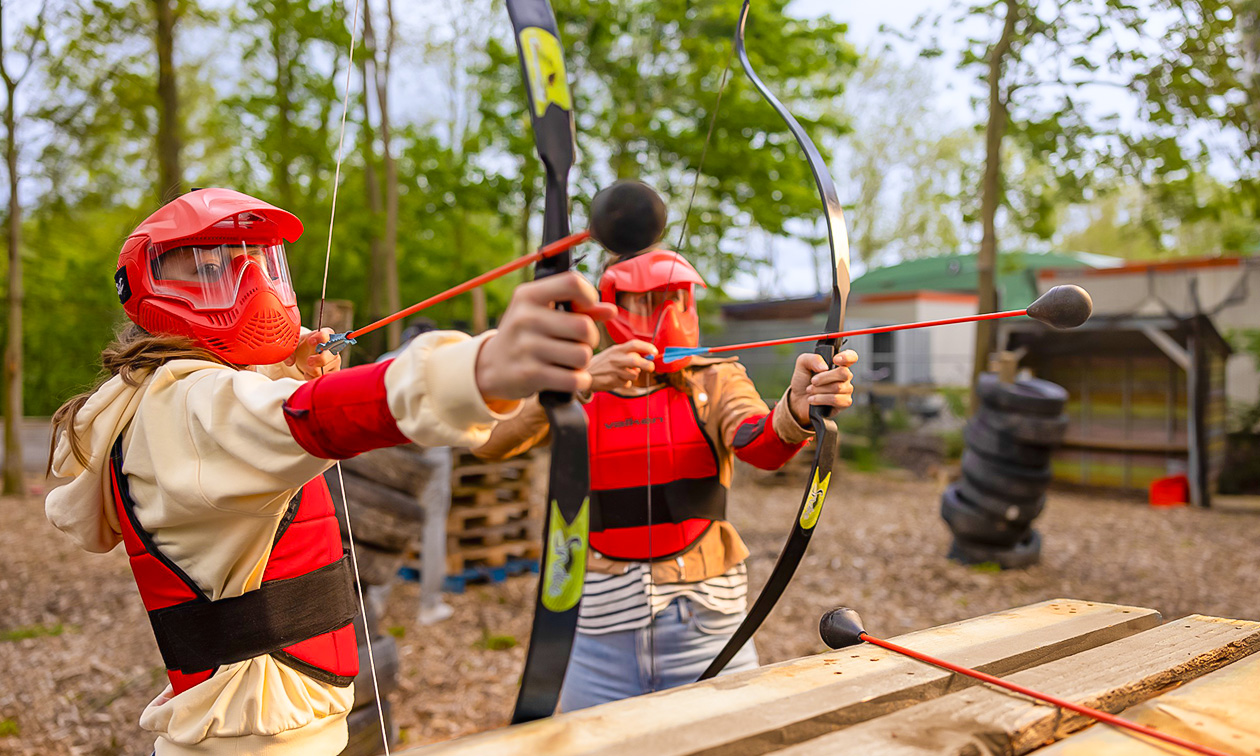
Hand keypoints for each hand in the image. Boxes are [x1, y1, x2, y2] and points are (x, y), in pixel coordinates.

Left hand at [285, 328, 341, 379]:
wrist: (307, 355)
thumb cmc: (303, 347)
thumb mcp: (296, 345)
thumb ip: (290, 351)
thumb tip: (290, 362)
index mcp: (325, 334)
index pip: (327, 334)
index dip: (320, 337)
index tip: (310, 341)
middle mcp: (334, 346)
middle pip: (332, 354)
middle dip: (319, 359)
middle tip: (309, 361)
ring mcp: (335, 359)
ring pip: (325, 368)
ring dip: (311, 370)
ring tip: (306, 366)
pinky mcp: (334, 371)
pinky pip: (323, 376)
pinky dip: (312, 377)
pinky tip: (309, 373)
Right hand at [476, 272, 616, 402]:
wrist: (490, 367)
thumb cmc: (525, 335)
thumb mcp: (542, 313)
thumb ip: (578, 309)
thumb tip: (611, 310)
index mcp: (528, 295)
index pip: (572, 283)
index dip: (589, 296)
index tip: (585, 310)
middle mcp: (525, 318)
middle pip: (584, 326)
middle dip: (590, 338)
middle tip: (579, 343)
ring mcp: (526, 347)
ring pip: (582, 354)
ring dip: (583, 362)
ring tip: (570, 360)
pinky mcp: (529, 374)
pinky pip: (573, 379)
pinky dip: (579, 380)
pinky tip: (570, 377)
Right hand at [588, 340, 655, 391]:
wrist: (584, 374)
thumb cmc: (602, 363)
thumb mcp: (613, 353)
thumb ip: (628, 354)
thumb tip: (647, 357)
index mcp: (617, 349)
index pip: (634, 344)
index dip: (647, 347)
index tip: (655, 351)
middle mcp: (615, 359)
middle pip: (636, 361)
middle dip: (647, 364)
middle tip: (651, 367)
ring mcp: (614, 371)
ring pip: (633, 374)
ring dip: (633, 375)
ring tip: (624, 373)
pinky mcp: (612, 382)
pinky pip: (627, 383)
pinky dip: (625, 382)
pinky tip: (616, 379)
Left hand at [787, 349, 857, 426]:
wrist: (797, 400)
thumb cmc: (803, 380)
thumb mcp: (802, 365)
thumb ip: (812, 359)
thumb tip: (824, 367)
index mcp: (837, 364)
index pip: (852, 357)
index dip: (847, 357)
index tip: (835, 360)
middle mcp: (845, 376)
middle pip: (844, 373)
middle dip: (824, 377)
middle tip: (813, 381)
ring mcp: (846, 390)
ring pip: (838, 387)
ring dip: (819, 389)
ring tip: (810, 391)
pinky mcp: (844, 403)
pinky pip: (836, 400)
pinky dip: (821, 399)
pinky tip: (813, 399)